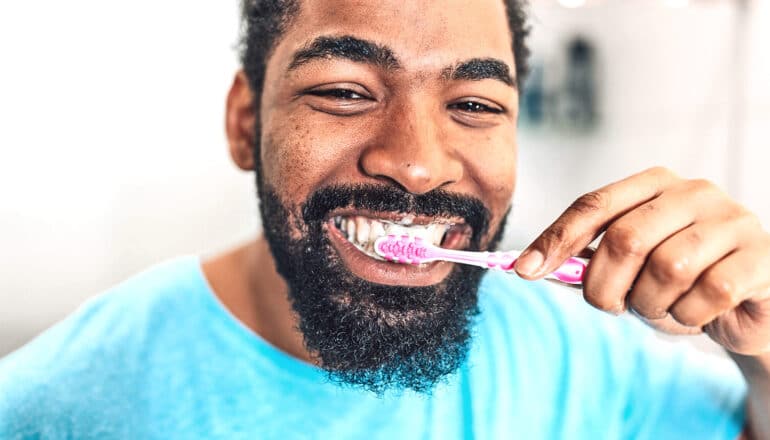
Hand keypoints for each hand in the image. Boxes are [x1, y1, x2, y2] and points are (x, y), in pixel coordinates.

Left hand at [514, 167, 769, 355]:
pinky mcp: (761, 254)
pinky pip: (709, 292)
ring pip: (668, 268)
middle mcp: (693, 191)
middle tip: (610, 307)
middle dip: (604, 287)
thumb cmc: (681, 281)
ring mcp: (731, 219)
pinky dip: (690, 316)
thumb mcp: (632, 267)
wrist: (750, 302)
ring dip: (651, 305)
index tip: (524, 271)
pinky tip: (697, 313)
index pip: (594, 204)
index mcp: (654, 184)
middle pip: (625, 239)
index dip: (556, 239)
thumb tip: (530, 266)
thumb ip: (591, 260)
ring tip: (662, 308)